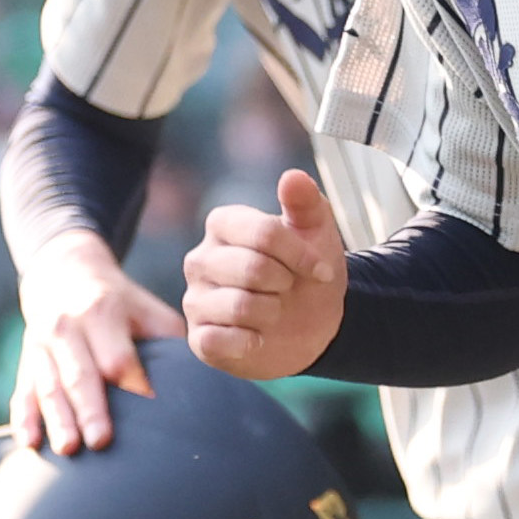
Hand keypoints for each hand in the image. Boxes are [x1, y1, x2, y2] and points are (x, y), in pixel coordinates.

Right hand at [13, 227, 185, 452]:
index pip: (118, 356)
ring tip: (68, 449)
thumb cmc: (119, 302)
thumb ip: (170, 342)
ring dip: (57, 420)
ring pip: (48, 387)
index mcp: (102, 313)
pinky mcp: (26, 363)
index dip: (134, 384)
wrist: (62, 271)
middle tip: (101, 441)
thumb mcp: (146, 309)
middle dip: (90, 409)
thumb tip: (204, 380)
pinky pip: (22, 394)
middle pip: (80, 375)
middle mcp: (67, 329)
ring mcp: (41, 347)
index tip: (151, 409)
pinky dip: (23, 420)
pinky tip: (27, 444)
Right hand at [184, 167, 347, 381]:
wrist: (312, 328)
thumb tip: (292, 177)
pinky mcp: (198, 338)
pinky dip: (252, 342)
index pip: (262, 232)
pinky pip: (222, 339)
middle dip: (286, 283)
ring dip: (274, 312)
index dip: (300, 254)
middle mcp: (200, 260)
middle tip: (288, 288)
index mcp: (223, 225)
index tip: (322, 270)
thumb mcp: (317, 235)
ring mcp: (195, 300)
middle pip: (253, 269)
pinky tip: (259, 337)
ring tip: (274, 311)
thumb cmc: (306, 274)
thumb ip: (306, 203)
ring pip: (240, 305)